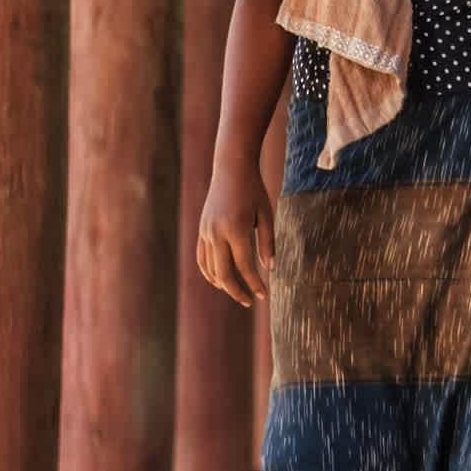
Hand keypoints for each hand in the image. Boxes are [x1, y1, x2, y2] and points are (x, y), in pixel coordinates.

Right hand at [194, 161, 272, 308]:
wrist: (231, 168)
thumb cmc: (254, 190)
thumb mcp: (266, 215)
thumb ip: (268, 243)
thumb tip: (270, 270)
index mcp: (236, 229)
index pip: (244, 266)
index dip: (255, 284)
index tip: (265, 295)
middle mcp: (216, 233)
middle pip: (224, 273)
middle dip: (237, 291)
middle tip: (249, 302)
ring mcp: (205, 232)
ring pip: (209, 268)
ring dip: (223, 284)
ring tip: (238, 293)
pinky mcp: (201, 230)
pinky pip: (202, 258)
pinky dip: (210, 272)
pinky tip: (221, 280)